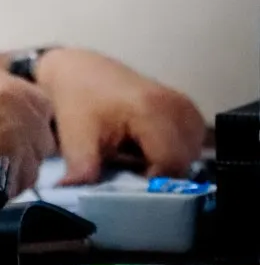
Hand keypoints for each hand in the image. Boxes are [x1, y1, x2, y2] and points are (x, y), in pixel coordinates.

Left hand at [37, 48, 205, 184]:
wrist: (76, 69)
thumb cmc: (75, 101)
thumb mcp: (74, 139)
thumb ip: (83, 171)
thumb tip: (76, 195)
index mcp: (151, 111)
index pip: (171, 164)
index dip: (153, 181)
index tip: (129, 182)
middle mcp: (176, 106)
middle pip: (184, 161)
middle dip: (158, 173)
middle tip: (128, 166)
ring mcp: (185, 105)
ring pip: (190, 154)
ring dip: (167, 162)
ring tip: (135, 154)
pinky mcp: (187, 107)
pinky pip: (191, 142)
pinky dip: (173, 150)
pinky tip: (147, 145)